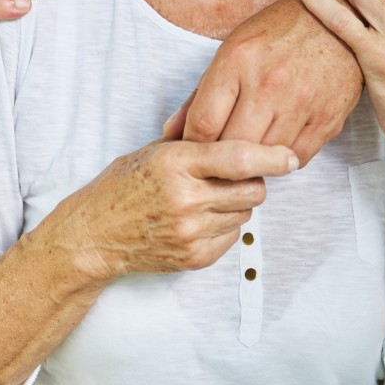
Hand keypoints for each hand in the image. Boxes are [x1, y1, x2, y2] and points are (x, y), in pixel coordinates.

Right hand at [68, 138, 297, 282]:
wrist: (94, 234)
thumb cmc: (124, 185)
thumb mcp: (154, 150)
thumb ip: (195, 141)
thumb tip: (240, 127)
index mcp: (176, 162)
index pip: (238, 158)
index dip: (270, 157)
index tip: (290, 156)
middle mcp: (186, 197)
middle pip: (252, 190)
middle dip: (253, 180)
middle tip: (234, 176)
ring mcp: (190, 231)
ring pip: (245, 214)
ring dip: (237, 204)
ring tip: (209, 197)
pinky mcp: (194, 257)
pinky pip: (232, 237)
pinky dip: (224, 226)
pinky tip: (200, 218)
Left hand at [163, 0, 363, 165]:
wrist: (338, 14)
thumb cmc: (280, 30)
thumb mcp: (233, 48)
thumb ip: (201, 93)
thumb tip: (172, 131)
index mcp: (237, 60)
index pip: (202, 124)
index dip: (193, 144)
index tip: (195, 147)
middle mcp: (268, 82)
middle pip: (231, 147)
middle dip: (221, 157)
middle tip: (219, 157)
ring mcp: (301, 102)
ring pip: (264, 158)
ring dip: (254, 161)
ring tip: (250, 152)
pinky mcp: (328, 118)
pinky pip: (297, 158)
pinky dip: (283, 159)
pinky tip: (278, 144)